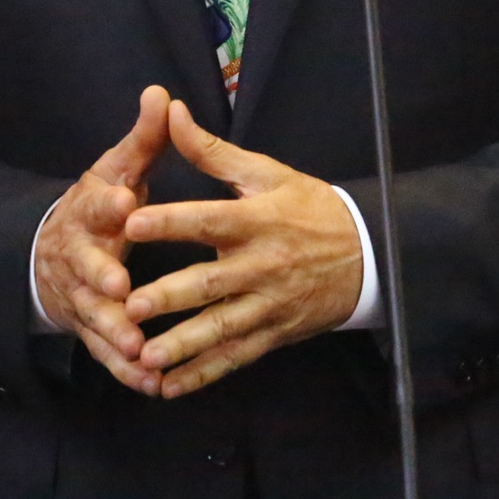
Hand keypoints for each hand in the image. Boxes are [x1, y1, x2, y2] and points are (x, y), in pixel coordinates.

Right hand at [34, 85, 170, 394]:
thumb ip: (143, 139)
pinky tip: (151, 384)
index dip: (108, 202)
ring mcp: (81, 295)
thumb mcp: (118, 169)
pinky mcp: (88, 328)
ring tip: (138, 347)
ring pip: (93, 315)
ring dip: (113, 332)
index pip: (96, 202)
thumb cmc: (102, 206)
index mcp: (90, 210)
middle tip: (120, 285)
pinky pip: (105, 353)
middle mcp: (79, 255)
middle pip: (86, 266)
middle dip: (100, 276)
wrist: (53, 252)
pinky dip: (125, 370)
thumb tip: (162, 93)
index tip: (125, 200)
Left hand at [123, 99, 363, 397]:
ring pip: (221, 328)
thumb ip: (212, 151)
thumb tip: (173, 112)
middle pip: (211, 282)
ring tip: (147, 358)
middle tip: (130, 306)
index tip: (131, 224)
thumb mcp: (267, 173)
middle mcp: (261, 264)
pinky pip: (236, 356)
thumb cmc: (310, 208)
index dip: (171, 222)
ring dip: (183, 345)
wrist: (368, 254)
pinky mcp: (274, 333)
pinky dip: (204, 374)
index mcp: (256, 219)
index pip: (208, 220)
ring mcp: (268, 303)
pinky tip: (170, 387)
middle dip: (170, 296)